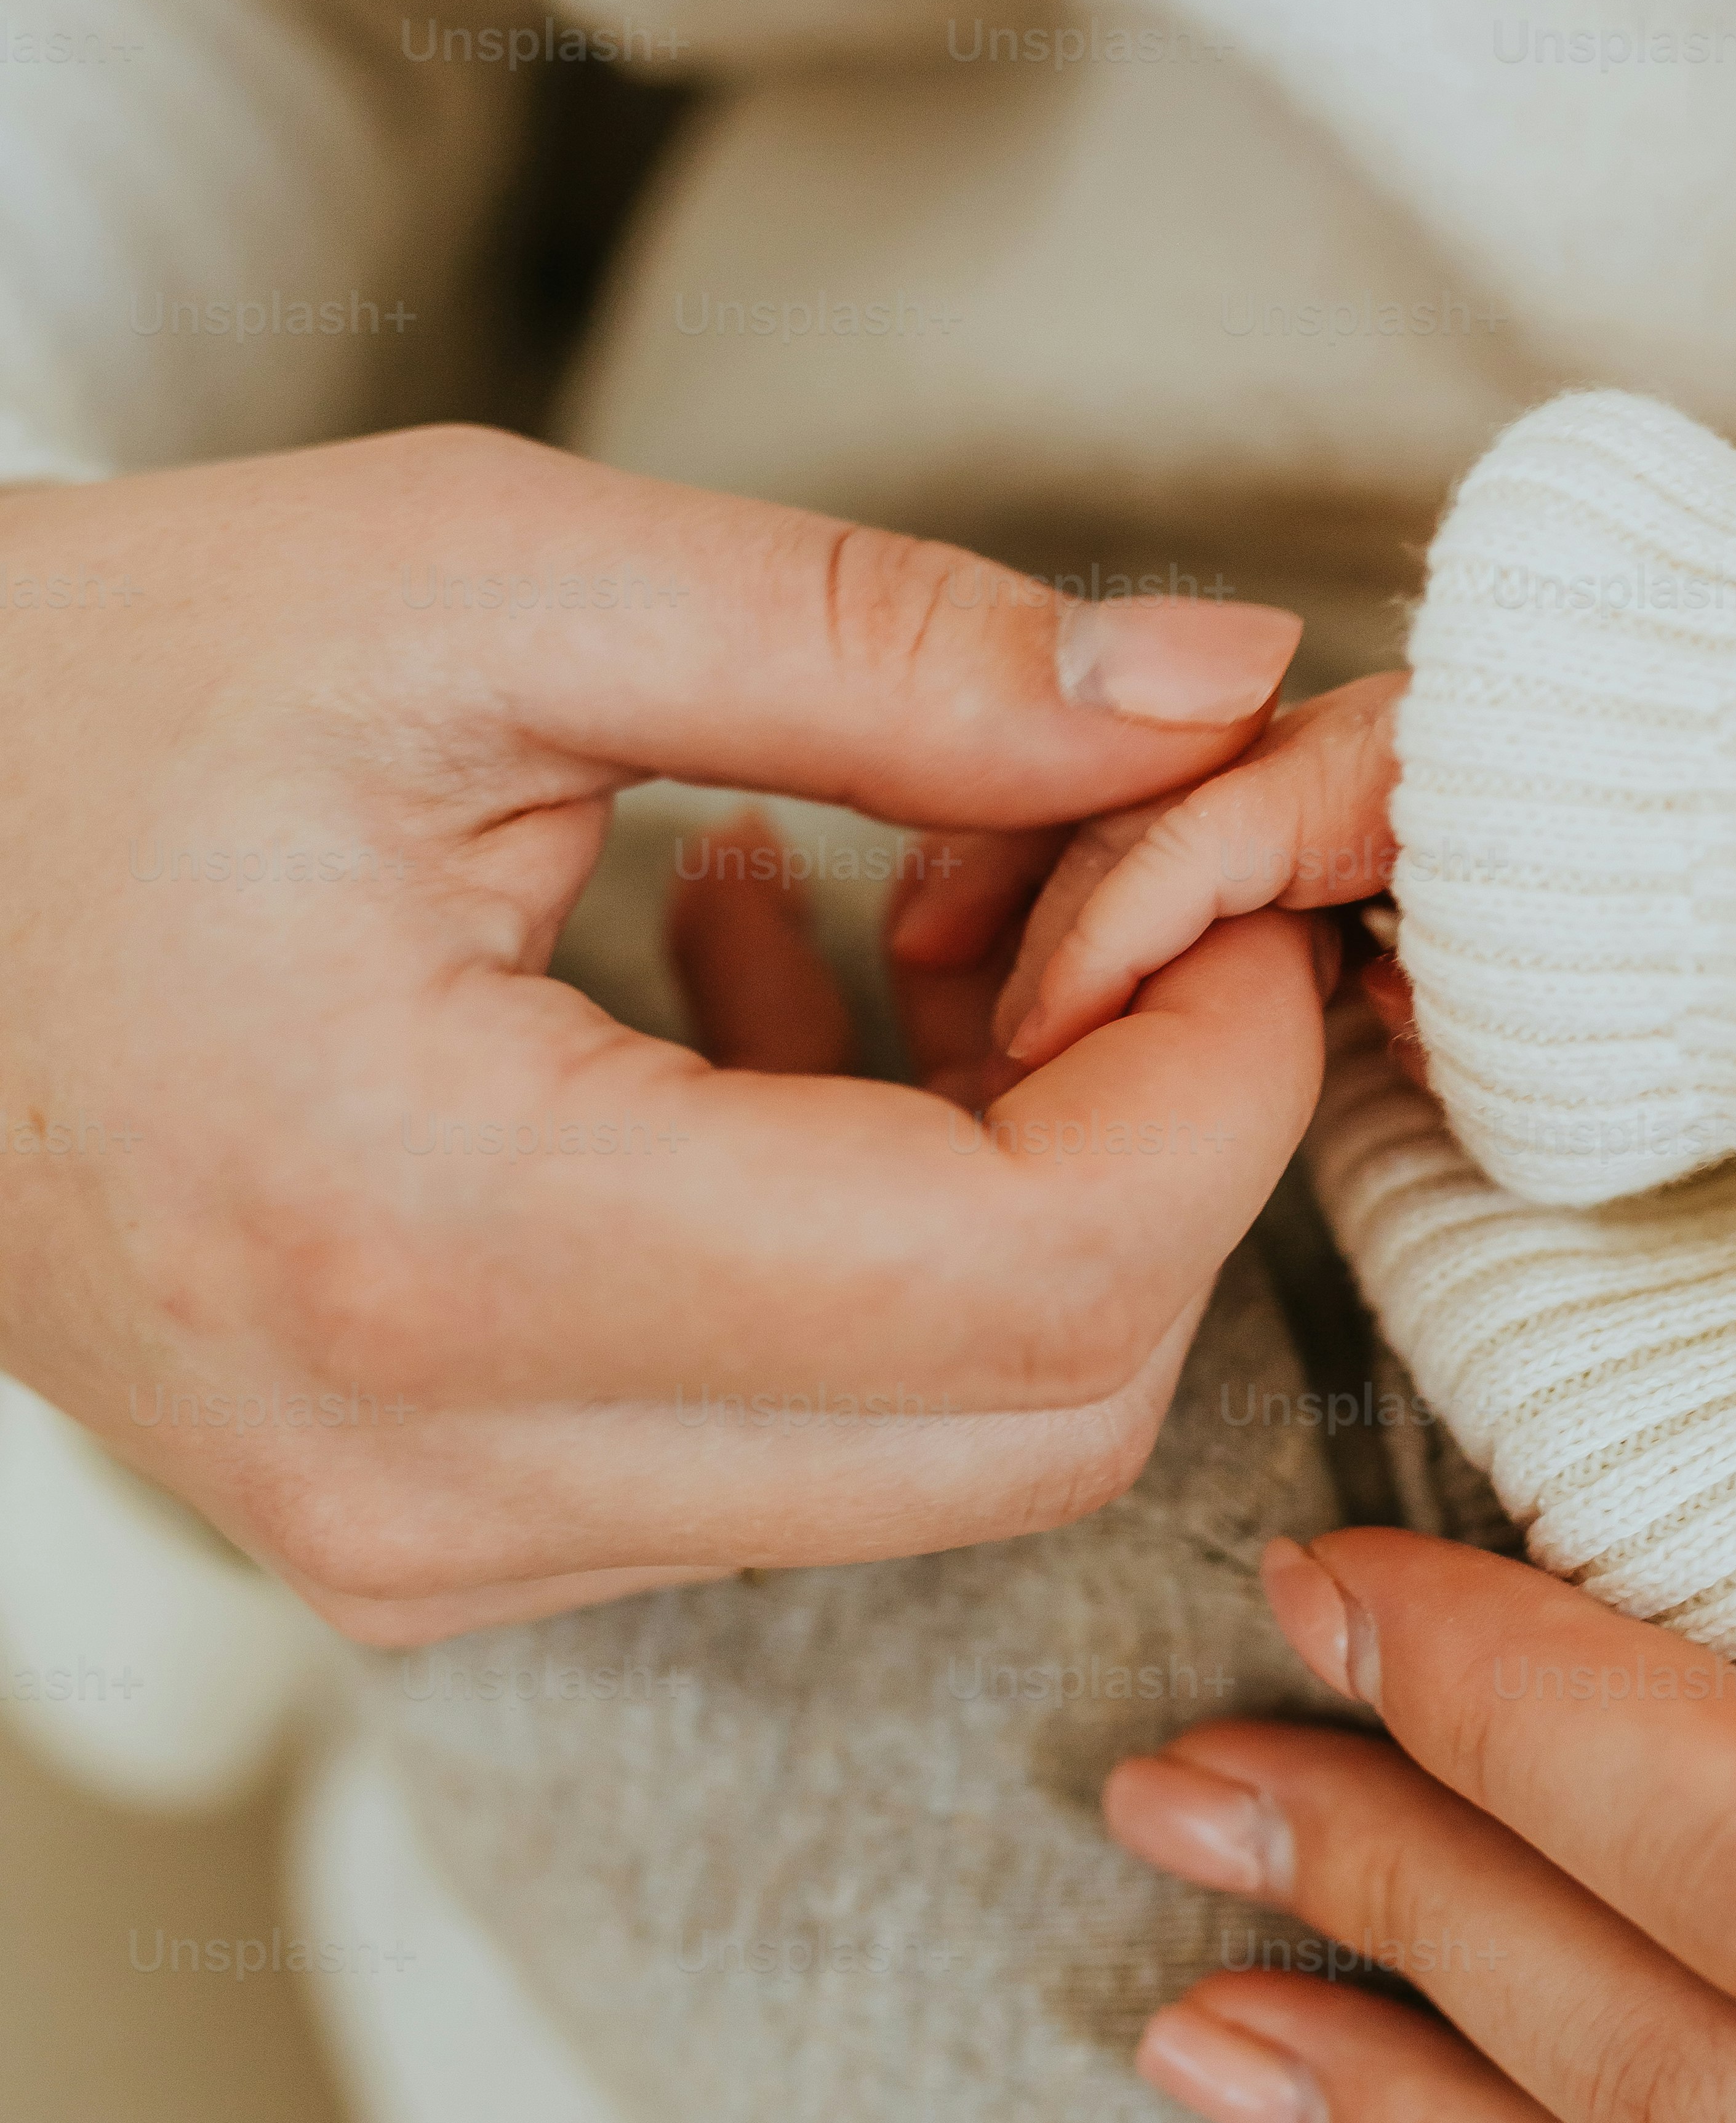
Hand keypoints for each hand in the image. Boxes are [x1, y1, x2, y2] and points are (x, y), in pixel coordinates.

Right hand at [0, 429, 1317, 1643]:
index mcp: (430, 1239)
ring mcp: (428, 1542)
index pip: (1023, 1280)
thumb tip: (1211, 685)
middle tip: (1091, 881)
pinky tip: (748, 990)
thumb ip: (884, 642)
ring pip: (940, 1449)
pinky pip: (794, 1441)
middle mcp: (435, 1474)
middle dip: (1155, 1145)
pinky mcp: (433, 1527)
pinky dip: (869, 1234)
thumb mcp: (478, 580)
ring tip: (873, 898)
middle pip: (1037, 1419)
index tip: (1232, 880)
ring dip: (1012, 1181)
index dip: (1219, 1083)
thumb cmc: (69, 698)